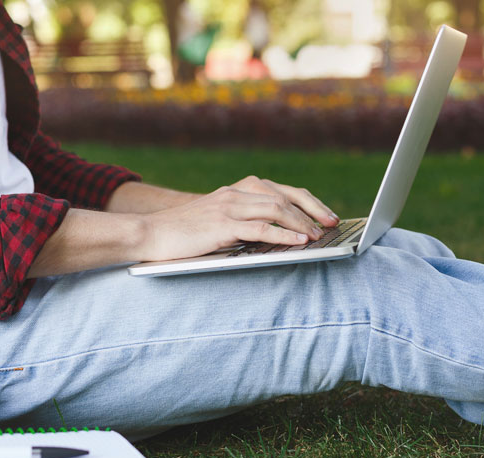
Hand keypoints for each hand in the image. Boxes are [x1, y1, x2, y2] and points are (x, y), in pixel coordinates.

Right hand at [135, 176, 338, 261]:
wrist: (151, 233)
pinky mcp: (222, 224)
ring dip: (302, 222)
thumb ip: (244, 222)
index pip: (280, 191)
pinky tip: (300, 241)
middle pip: (284, 196)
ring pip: (276, 208)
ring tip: (320, 234)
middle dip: (312, 209)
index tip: (325, 215)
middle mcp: (236, 193)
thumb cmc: (185, 233)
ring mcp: (229, 207)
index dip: (307, 202)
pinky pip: (260, 227)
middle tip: (332, 223)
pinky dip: (284, 234)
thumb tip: (276, 235)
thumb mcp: (219, 221)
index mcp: (237, 191)